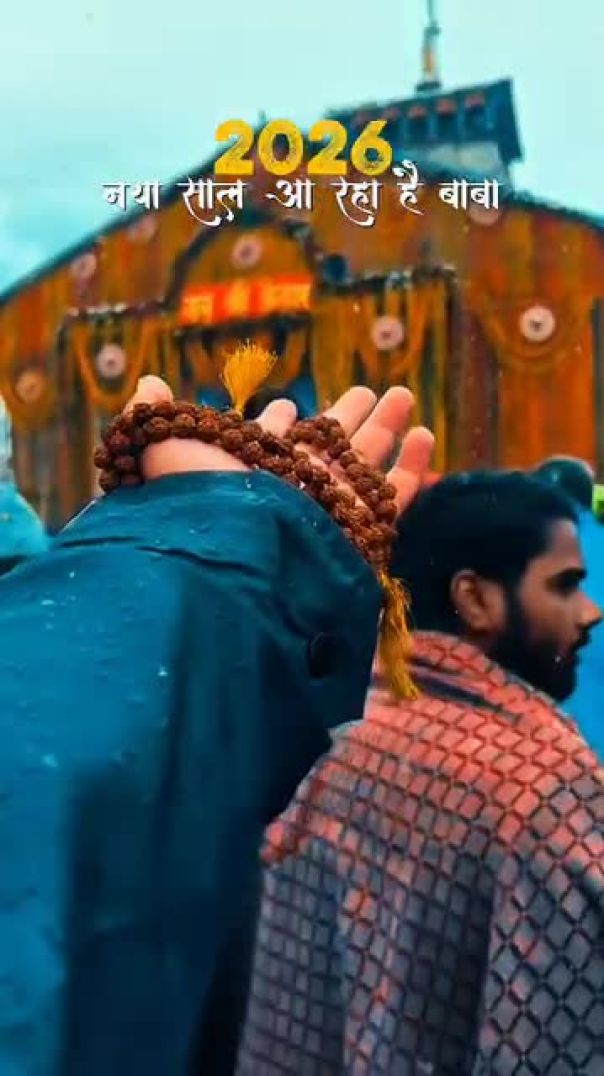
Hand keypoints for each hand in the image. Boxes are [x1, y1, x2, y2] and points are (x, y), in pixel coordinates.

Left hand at [126, 376, 433, 516]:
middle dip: (347, 417)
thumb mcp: (163, 445)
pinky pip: (392, 494)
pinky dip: (411, 465)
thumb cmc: (193, 498)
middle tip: (370, 391)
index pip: (268, 439)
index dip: (278, 422)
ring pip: (363, 463)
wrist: (231, 553)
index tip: (289, 407)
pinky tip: (426, 434)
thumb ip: (156, 414)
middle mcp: (290, 488)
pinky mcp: (360, 525)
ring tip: (403, 397)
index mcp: (247, 468)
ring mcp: (327, 506)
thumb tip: (148, 384)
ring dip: (386, 429)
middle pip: (325, 446)